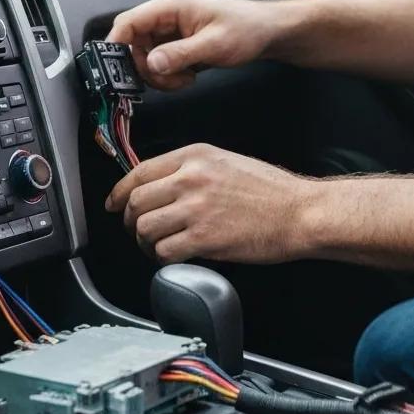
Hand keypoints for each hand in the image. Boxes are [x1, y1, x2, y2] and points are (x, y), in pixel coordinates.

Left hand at [105, 143, 313, 264]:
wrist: (299, 212)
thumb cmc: (270, 191)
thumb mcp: (226, 162)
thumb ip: (191, 168)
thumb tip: (159, 185)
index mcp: (195, 155)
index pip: (139, 171)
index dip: (119, 192)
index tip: (114, 204)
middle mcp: (191, 177)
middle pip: (136, 201)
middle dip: (130, 221)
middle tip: (138, 231)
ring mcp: (196, 208)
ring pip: (144, 227)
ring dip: (145, 242)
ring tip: (157, 246)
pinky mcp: (204, 238)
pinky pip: (163, 251)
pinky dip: (161, 258)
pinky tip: (173, 257)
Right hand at [106, 0, 278, 91]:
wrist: (265, 32)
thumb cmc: (246, 28)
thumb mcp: (213, 44)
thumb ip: (180, 54)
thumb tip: (151, 63)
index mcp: (170, 6)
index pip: (128, 22)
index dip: (117, 46)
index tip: (117, 70)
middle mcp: (165, 16)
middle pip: (133, 44)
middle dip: (145, 68)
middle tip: (167, 79)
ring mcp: (169, 30)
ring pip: (144, 57)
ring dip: (159, 75)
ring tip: (184, 77)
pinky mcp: (176, 43)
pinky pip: (158, 62)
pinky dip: (168, 75)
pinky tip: (188, 75)